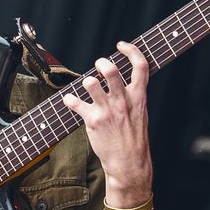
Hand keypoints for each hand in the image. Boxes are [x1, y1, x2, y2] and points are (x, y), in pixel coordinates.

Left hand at [63, 41, 152, 205]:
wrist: (129, 163)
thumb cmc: (133, 138)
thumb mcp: (140, 113)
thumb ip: (132, 96)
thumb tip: (120, 81)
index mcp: (139, 97)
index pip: (140, 66)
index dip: (131, 50)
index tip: (121, 45)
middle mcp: (123, 101)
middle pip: (111, 71)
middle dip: (102, 63)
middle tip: (99, 65)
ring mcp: (108, 111)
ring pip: (91, 84)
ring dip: (86, 80)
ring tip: (87, 84)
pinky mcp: (93, 121)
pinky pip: (75, 103)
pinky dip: (69, 100)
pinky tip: (69, 100)